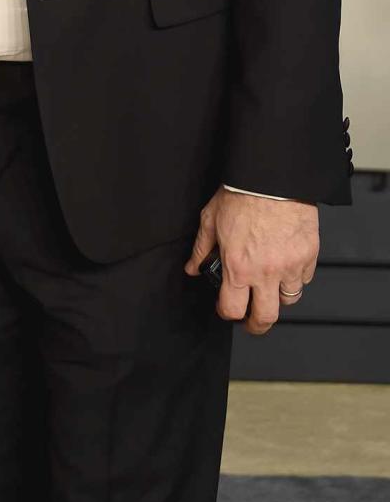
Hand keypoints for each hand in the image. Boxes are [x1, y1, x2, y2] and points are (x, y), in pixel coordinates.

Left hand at [185, 188, 318, 334]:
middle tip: (253, 320)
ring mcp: (290, 266)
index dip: (227, 314)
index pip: (233, 310)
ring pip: (289, 300)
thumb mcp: (210, 220)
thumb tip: (193, 267)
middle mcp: (266, 272)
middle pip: (265, 318)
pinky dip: (296, 277)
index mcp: (238, 267)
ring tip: (269, 288)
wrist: (271, 177)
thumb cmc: (241, 194)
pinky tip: (286, 265)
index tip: (226, 309)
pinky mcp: (309, 255)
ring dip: (278, 297)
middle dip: (257, 324)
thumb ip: (202, 249)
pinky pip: (305, 278)